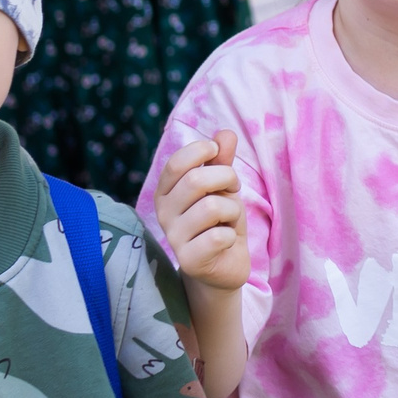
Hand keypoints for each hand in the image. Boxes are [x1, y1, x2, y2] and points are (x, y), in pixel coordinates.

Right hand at [155, 132, 248, 292]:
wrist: (224, 265)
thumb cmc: (221, 221)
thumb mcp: (223, 188)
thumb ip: (221, 161)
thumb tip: (225, 132)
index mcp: (166, 191)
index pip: (176, 162)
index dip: (202, 151)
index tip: (218, 156)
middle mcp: (164, 213)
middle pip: (196, 181)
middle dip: (227, 179)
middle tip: (233, 191)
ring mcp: (174, 237)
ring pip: (212, 207)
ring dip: (233, 211)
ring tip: (229, 221)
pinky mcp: (189, 260)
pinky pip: (218, 236)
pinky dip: (231, 235)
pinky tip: (226, 241)